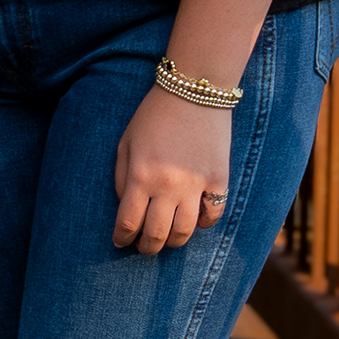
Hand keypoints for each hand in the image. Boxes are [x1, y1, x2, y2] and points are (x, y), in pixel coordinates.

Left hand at [111, 87, 234, 255]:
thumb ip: (120, 177)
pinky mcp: (218, 180)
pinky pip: (212, 215)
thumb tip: (125, 207)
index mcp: (140, 176)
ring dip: (173, 241)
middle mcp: (168, 186)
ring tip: (167, 238)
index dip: (122, 238)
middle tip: (144, 246)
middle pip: (156, 235)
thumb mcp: (126, 142)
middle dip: (146, 247)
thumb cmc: (153, 116)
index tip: (121, 241)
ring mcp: (196, 185)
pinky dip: (203, 223)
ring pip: (185, 232)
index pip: (128, 223)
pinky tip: (194, 219)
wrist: (194, 91)